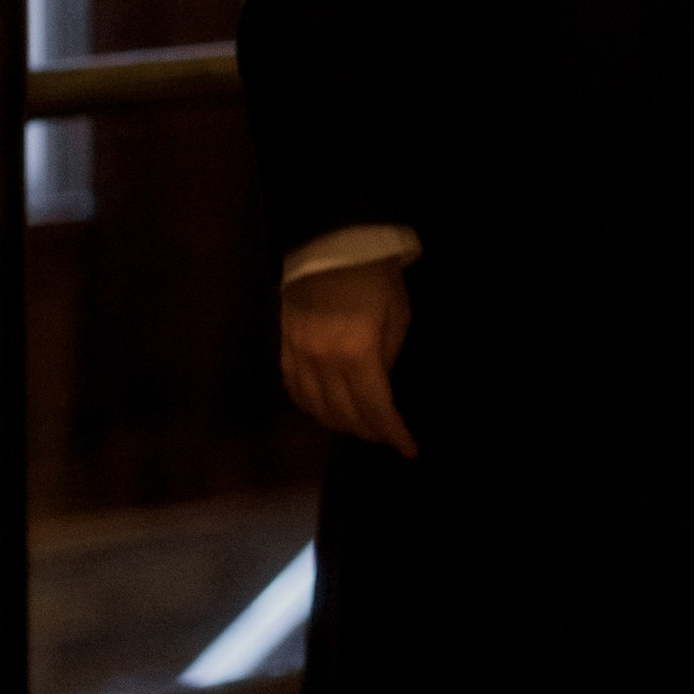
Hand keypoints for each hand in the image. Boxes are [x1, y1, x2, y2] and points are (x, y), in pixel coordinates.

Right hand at [280, 259, 417, 457]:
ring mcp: (299, 356)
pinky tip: (324, 410)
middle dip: (370, 432)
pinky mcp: (284, 346)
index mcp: (357, 356)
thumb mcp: (398, 319)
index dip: (394, 434)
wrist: (332, 244)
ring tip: (361, 427)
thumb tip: (382, 388)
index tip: (409, 449)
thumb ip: (388, 359)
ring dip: (340, 424)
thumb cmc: (375, 279)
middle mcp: (323, 363)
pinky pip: (293, 389)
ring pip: (316, 408)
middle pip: (345, 416)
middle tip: (388, 435)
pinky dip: (310, 407)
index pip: (376, 410)